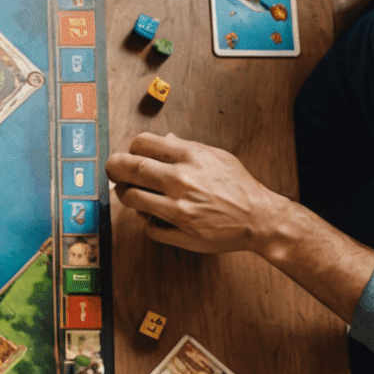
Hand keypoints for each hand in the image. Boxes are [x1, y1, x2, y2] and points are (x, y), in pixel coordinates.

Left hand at [106, 132, 289, 253]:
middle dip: (114, 168)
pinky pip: (148, 227)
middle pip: (129, 168)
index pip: (142, 144)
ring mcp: (179, 208)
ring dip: (125, 195)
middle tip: (114, 172)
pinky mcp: (181, 233)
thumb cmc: (238, 186)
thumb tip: (161, 141)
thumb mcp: (216, 157)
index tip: (129, 154)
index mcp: (191, 157)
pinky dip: (146, 221)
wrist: (259, 218)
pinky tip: (153, 216)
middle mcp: (182, 181)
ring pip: (132, 198)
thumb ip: (185, 148)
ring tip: (129, 193)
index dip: (129, 148)